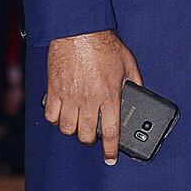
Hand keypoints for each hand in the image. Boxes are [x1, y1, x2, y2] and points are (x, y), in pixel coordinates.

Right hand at [44, 30, 141, 164]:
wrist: (80, 32)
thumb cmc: (105, 45)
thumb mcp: (129, 62)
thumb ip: (135, 81)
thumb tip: (139, 92)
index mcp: (109, 95)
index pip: (111, 131)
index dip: (111, 149)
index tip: (110, 159)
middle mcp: (89, 101)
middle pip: (87, 135)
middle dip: (91, 139)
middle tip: (93, 134)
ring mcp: (70, 97)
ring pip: (67, 129)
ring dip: (74, 130)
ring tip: (79, 123)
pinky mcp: (54, 91)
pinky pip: (51, 116)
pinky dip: (56, 119)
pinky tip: (62, 114)